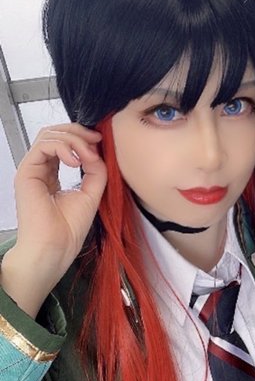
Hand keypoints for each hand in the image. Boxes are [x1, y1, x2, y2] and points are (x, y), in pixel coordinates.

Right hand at [0, 123, 107, 316]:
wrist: (54, 248)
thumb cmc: (67, 231)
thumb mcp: (91, 194)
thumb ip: (95, 171)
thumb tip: (96, 151)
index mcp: (52, 175)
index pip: (63, 144)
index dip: (82, 138)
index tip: (100, 141)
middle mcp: (40, 170)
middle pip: (54, 134)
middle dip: (78, 132)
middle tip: (96, 139)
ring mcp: (32, 170)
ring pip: (49, 135)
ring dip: (73, 139)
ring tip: (87, 155)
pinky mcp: (27, 173)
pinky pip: (43, 145)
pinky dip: (63, 147)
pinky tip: (76, 160)